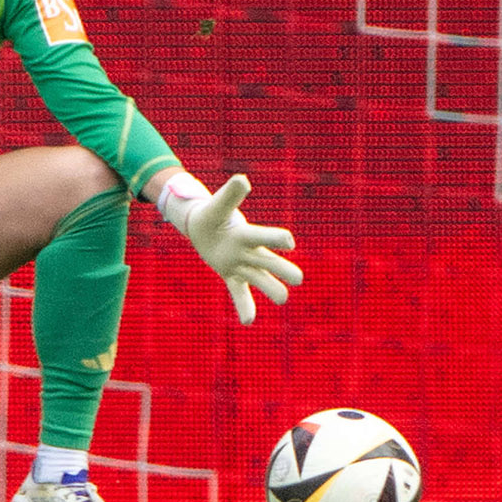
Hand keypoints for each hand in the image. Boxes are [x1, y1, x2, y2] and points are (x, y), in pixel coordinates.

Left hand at [157, 173, 302, 324]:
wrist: (203, 226)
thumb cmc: (213, 214)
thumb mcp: (218, 205)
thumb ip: (231, 194)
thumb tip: (243, 180)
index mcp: (246, 234)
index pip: (264, 237)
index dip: (276, 239)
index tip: (289, 242)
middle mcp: (249, 252)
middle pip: (270, 262)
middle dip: (283, 269)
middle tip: (297, 279)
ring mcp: (242, 265)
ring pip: (261, 279)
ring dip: (272, 289)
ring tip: (282, 299)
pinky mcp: (231, 276)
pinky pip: (240, 293)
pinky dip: (245, 307)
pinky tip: (248, 322)